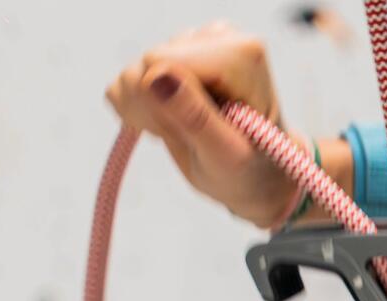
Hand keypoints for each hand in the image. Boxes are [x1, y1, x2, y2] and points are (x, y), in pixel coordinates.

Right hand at [105, 22, 301, 226]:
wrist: (257, 175)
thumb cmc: (249, 170)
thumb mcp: (226, 156)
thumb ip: (195, 117)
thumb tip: (157, 77)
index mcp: (239, 55)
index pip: (159, 61)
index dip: (160, 105)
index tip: (192, 135)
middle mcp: (220, 39)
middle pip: (146, 63)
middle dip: (156, 109)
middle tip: (191, 137)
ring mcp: (197, 43)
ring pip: (134, 71)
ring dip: (150, 112)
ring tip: (187, 132)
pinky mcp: (178, 54)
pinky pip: (129, 77)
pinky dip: (141, 108)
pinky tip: (172, 121)